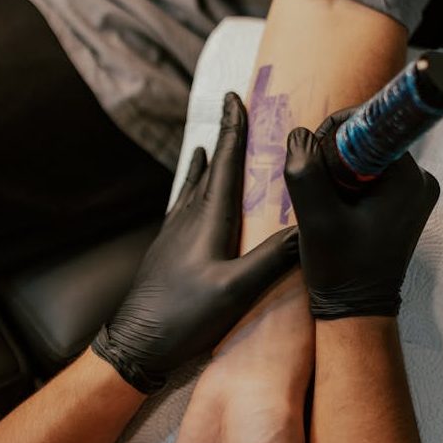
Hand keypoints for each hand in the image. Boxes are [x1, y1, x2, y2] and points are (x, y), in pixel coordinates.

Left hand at [93, 93, 297, 392]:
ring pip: (195, 186)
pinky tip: (190, 193)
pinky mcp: (167, 248)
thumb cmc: (184, 316)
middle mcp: (189, 217)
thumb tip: (306, 229)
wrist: (135, 343)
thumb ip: (270, 260)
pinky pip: (184, 205)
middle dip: (226, 139)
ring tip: (213, 144)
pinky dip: (193, 188)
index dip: (232, 130)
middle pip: (211, 168)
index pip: (225, 164)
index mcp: (208, 220)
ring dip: (209, 163)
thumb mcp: (235, 291)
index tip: (235, 98)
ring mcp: (174, 232)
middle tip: (236, 112)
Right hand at [284, 109, 439, 318]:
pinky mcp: (404, 203)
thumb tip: (301, 136)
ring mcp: (414, 192)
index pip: (368, 127)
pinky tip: (337, 212)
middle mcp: (420, 180)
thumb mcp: (315, 218)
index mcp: (408, 178)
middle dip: (334, 158)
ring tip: (327, 206)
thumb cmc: (341, 269)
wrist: (357, 309)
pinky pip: (371, 176)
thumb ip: (305, 170)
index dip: (333, 134)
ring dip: (339, 173)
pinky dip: (349, 186)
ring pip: (365, 158)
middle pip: (366, 141)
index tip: (314, 160)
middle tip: (318, 191)